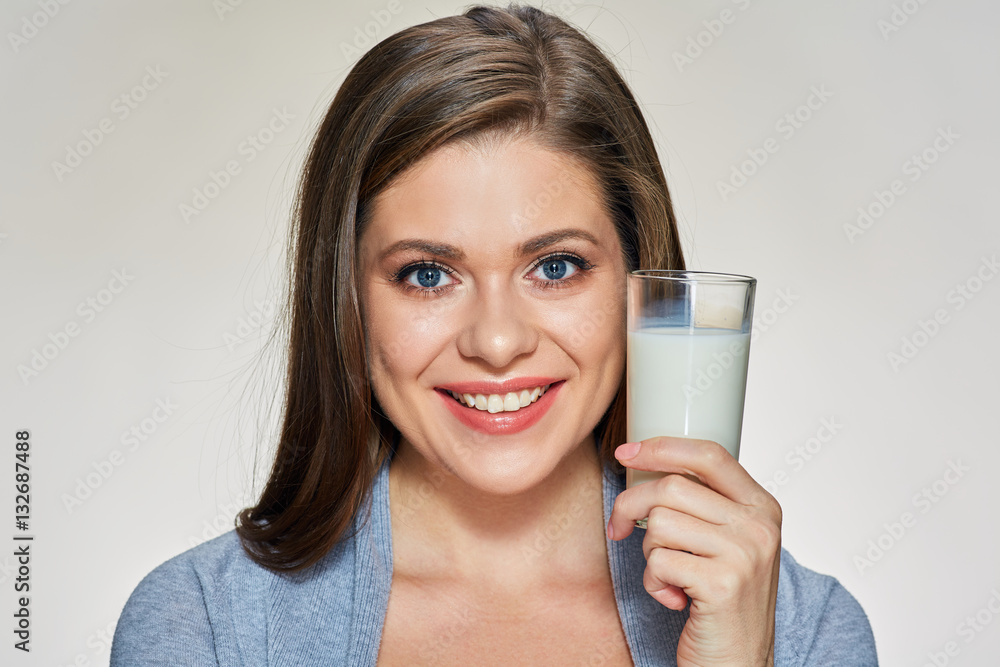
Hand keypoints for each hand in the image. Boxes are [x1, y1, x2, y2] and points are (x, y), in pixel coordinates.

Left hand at [606, 436, 781, 665]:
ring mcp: (745, 554)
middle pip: (672, 487)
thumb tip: (643, 461)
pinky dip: (653, 583)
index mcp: (763, 506)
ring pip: (660, 523)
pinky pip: (658, 561)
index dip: (661, 447)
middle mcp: (760, 525)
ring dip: (648, 552)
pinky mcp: (723, 584)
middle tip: (619, 529)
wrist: (739, 663)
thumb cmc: (722, 601)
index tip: (625, 452)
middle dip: (631, 506)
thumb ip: (703, 504)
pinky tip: (675, 599)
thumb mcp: (726, 543)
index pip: (709, 455)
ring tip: (668, 576)